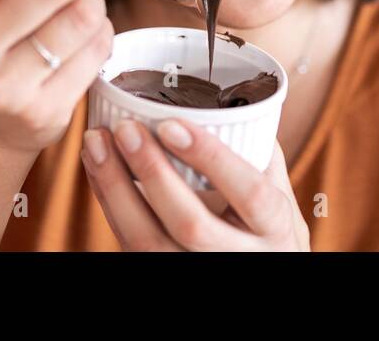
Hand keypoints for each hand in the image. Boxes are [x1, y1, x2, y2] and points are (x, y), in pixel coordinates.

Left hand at [80, 118, 310, 250]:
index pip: (250, 194)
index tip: (172, 124)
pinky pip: (129, 243)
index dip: (211, 158)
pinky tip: (96, 168)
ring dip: (115, 189)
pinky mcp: (163, 273)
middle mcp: (240, 257)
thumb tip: (230, 99)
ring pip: (148, 243)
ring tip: (96, 142)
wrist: (264, 279)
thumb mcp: (282, 199)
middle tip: (125, 129)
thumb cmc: (269, 234)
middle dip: (152, 173)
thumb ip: (260, 156)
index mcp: (276, 229)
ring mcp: (198, 270)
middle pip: (190, 224)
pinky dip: (108, 203)